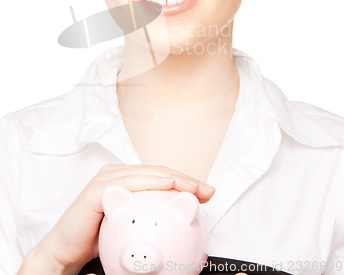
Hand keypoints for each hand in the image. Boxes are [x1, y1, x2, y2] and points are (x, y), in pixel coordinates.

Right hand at [18, 164, 214, 273]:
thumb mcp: (129, 228)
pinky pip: (129, 183)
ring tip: (193, 187)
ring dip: (174, 179)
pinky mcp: (99, 189)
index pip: (161, 177)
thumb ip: (148, 220)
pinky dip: (150, 182)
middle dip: (185, 179)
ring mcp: (107, 179)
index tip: (206, 194)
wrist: (65, 252)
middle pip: (158, 172)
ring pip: (147, 173)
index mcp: (126, 181)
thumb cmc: (96, 239)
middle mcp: (117, 174)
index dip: (185, 182)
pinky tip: (167, 185)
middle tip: (207, 190)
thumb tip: (177, 228)